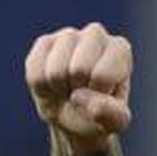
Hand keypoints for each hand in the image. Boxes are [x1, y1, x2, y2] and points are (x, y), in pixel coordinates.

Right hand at [25, 22, 133, 153]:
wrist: (76, 115)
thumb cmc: (100, 112)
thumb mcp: (116, 121)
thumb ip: (111, 114)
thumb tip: (78, 97)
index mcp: (120, 49)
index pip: (102, 76)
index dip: (98, 95)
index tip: (102, 94)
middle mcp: (96, 34)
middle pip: (78, 70)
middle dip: (78, 90)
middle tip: (83, 91)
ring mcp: (68, 35)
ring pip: (55, 73)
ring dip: (60, 90)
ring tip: (69, 87)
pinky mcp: (44, 43)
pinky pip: (36, 74)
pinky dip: (43, 89)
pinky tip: (54, 84)